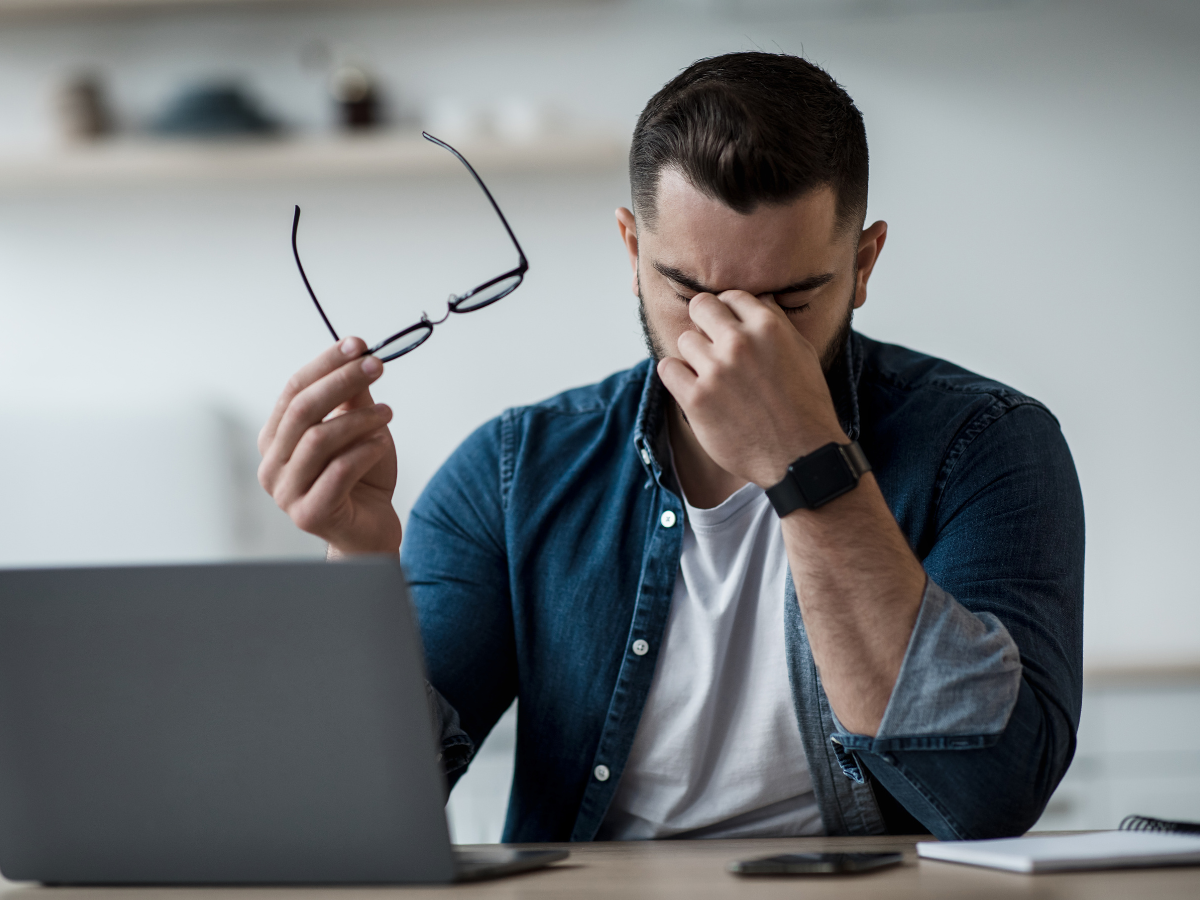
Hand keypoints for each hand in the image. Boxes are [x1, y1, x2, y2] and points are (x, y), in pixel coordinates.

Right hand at [258, 337, 402, 555]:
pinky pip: (339, 471)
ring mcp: (285, 493)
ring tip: (388, 414)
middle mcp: (272, 465)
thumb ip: (351, 397)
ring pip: (319, 439)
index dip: (325, 364)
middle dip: (341, 382)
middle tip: (376, 365)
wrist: (371, 529)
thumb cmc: (362, 478)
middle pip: (302, 410)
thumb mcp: (357, 428)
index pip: (293, 390)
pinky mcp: (309, 515)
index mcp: (276, 438)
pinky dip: (365, 450)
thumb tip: (356, 354)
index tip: (357, 345)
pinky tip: (382, 443)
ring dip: (359, 419)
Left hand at [657, 291, 846, 487]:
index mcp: (768, 327)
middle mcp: (739, 343)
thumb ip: (777, 323)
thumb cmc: (805, 406)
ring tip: (711, 376)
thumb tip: (760, 299)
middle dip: (705, 323)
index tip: (729, 328)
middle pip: (700, 307)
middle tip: (712, 345)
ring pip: (684, 340)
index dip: (729, 312)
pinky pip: (667, 368)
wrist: (800, 456)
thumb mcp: (802, 353)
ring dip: (694, 355)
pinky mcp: (697, 399)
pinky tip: (692, 387)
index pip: (731, 296)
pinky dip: (676, 376)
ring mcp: (716, 371)